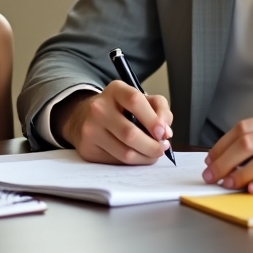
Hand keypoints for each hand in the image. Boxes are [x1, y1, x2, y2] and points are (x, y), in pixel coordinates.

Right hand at [53, 82, 171, 164]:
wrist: (86, 118)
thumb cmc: (121, 109)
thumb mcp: (142, 99)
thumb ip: (160, 109)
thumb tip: (165, 131)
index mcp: (115, 90)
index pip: (135, 101)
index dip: (153, 119)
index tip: (164, 133)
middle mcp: (98, 108)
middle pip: (130, 133)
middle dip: (152, 146)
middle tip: (162, 148)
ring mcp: (90, 129)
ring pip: (125, 153)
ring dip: (145, 157)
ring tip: (152, 154)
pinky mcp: (87, 148)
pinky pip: (116, 162)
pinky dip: (132, 162)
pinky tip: (136, 156)